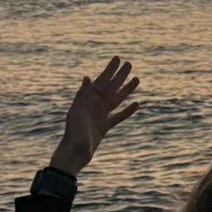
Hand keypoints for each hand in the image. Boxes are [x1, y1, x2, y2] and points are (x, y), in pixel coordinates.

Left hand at [50, 56, 140, 176]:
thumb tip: (88, 78)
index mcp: (88, 99)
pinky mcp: (105, 126)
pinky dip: (128, 110)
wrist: (75, 153)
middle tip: (130, 64)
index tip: (118, 58)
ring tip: (137, 80)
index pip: (102, 80)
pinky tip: (136, 104)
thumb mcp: (77, 112)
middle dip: (120, 75)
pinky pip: (119, 116)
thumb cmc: (74, 133)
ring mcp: (101, 115)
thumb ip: (83, 95)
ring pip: (117, 99)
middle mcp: (95, 105)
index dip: (110, 69)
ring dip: (127, 90)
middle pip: (111, 87)